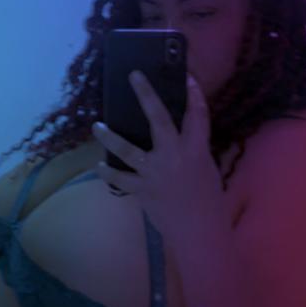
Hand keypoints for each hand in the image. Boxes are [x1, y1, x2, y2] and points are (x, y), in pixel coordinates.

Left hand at [92, 71, 221, 239]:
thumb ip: (192, 151)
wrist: (199, 230)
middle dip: (146, 95)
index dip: (192, 94)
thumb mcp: (206, 169)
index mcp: (196, 149)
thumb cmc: (208, 201)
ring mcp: (154, 172)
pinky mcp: (142, 189)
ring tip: (97, 126)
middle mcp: (174, 155)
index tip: (186, 77)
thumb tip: (178, 139)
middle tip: (134, 76)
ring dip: (110, 137)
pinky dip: (108, 173)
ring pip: (127, 149)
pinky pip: (120, 179)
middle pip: (158, 119)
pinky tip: (100, 166)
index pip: (197, 115)